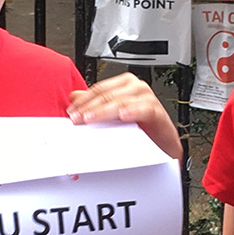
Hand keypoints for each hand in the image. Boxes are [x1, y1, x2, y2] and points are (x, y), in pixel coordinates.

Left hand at [67, 72, 182, 159]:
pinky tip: (123, 116)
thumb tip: (74, 97)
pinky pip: (145, 109)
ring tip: (91, 119)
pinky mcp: (158, 113)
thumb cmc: (140, 132)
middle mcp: (136, 89)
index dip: (84, 100)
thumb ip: (94, 105)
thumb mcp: (111, 118)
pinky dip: (133, 112)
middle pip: (108, 94)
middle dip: (90, 107)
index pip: (99, 89)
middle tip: (77, 118)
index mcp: (124, 86)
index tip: (71, 112)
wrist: (162, 148)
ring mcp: (147, 99)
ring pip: (122, 101)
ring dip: (105, 110)